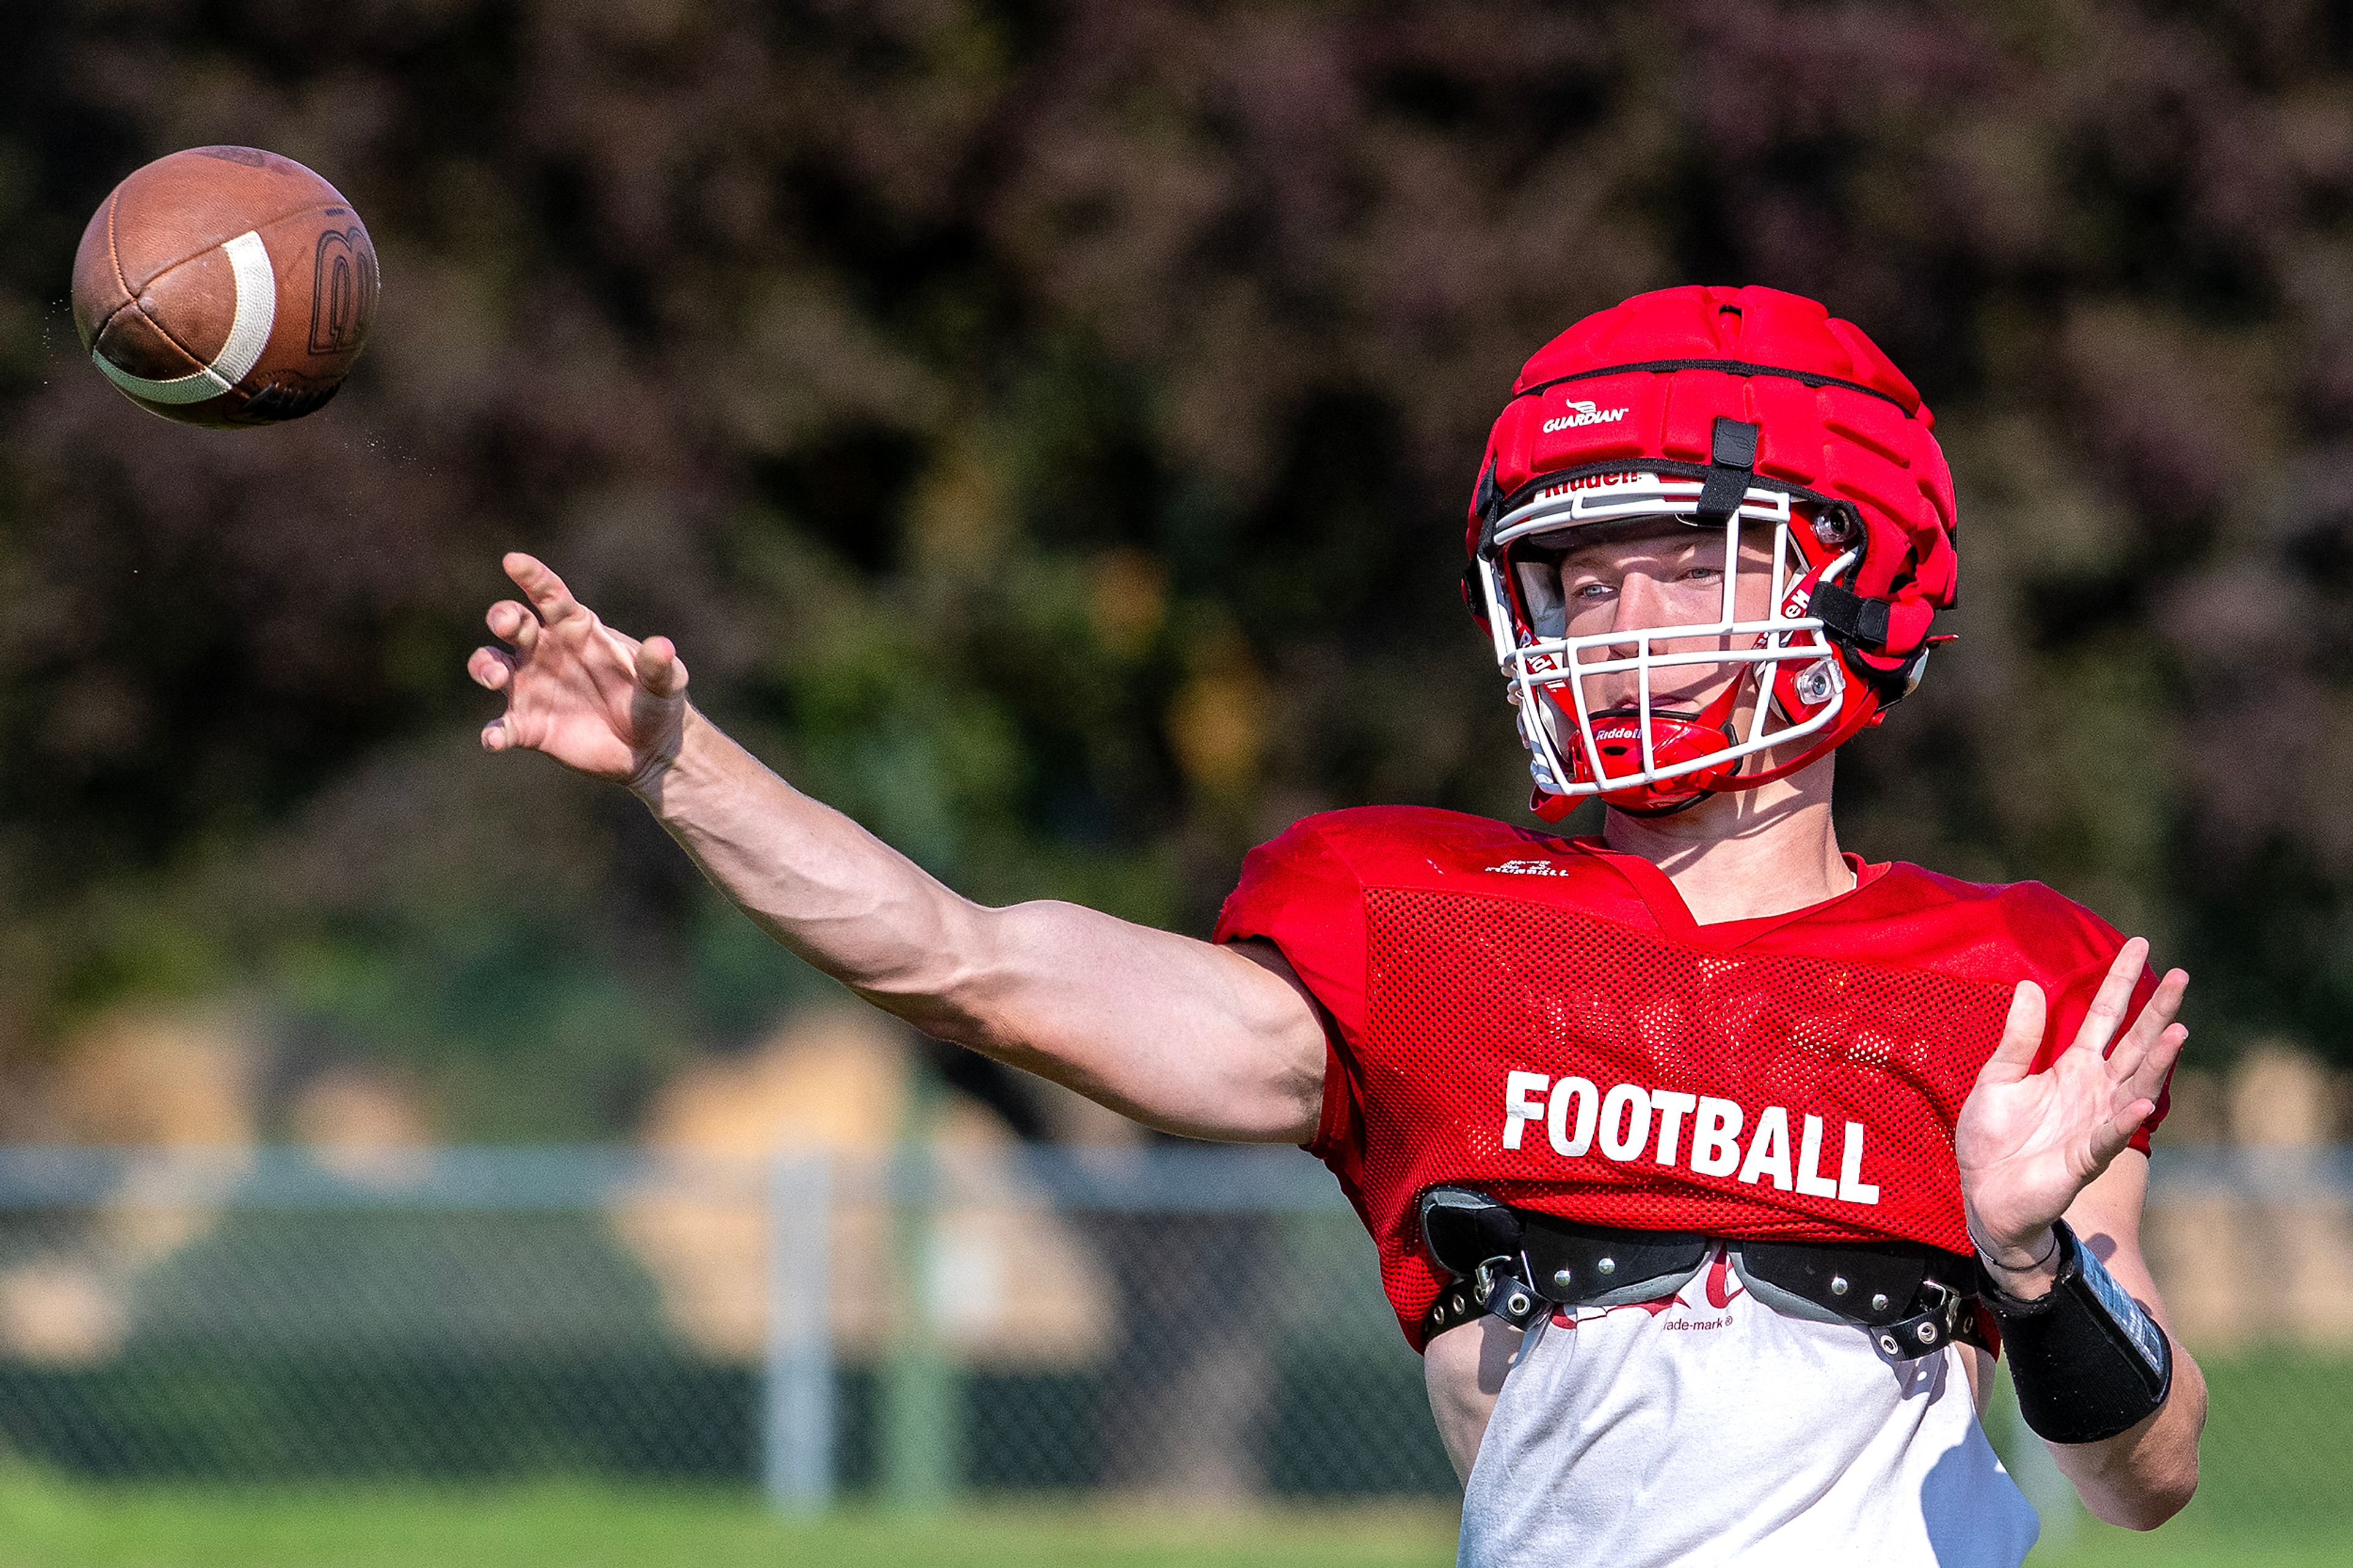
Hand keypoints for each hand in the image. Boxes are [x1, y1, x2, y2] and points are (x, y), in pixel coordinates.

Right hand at [467, 552, 689, 792]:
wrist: (649, 746)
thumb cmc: (655, 700)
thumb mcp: (666, 683)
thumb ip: (659, 666)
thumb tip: (663, 646)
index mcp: (577, 629)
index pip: (550, 595)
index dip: (532, 577)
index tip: (514, 562)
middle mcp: (546, 651)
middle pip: (512, 623)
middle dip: (503, 617)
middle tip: (507, 624)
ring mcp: (532, 687)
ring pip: (491, 665)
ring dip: (485, 666)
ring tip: (496, 677)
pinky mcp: (529, 727)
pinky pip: (502, 727)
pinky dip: (494, 733)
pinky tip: (495, 740)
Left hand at [1955, 939, 2187, 1293]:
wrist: (1984, 1194)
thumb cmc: (1992, 1139)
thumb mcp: (1998, 1078)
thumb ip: (2018, 1038)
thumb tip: (2028, 985)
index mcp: (2071, 1068)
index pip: (2103, 1016)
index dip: (2120, 981)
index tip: (2141, 944)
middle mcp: (2093, 1091)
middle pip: (2132, 1043)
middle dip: (2156, 1011)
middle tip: (2182, 975)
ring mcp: (2095, 1123)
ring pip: (2134, 1085)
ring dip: (2156, 1061)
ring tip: (2178, 1030)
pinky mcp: (2084, 1158)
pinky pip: (2109, 1135)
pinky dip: (2125, 1119)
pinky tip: (2143, 1100)